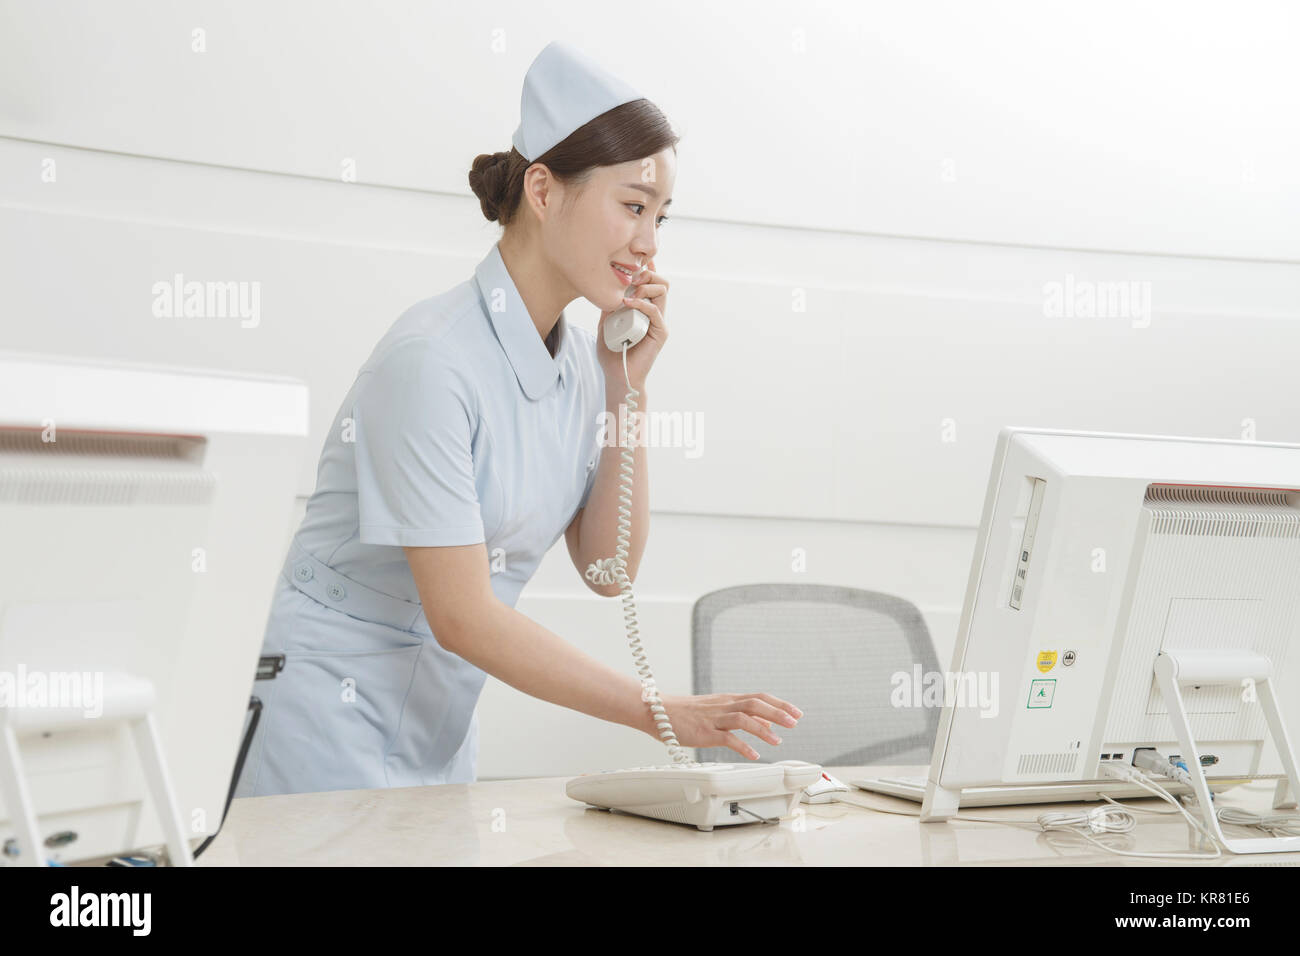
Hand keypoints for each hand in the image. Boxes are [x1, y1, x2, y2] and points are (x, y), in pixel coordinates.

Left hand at [597, 257, 667, 391]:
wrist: (617, 374)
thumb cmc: (612, 352)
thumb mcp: (605, 322)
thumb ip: (609, 305)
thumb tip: (604, 286)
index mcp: (644, 308)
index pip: (650, 282)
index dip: (646, 268)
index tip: (633, 260)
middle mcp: (654, 312)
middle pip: (660, 281)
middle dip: (647, 273)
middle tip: (631, 277)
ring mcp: (658, 321)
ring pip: (662, 290)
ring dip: (645, 285)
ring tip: (629, 293)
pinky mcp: (660, 332)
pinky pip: (655, 311)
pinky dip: (642, 303)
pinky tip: (627, 303)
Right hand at [651, 692, 802, 760]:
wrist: (658, 712)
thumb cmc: (687, 713)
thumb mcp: (718, 710)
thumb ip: (742, 714)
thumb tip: (766, 720)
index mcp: (729, 699)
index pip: (759, 697)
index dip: (780, 704)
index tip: (797, 712)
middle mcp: (724, 705)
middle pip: (755, 703)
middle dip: (777, 712)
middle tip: (794, 722)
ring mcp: (714, 718)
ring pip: (743, 718)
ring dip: (763, 728)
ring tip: (778, 740)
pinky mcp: (705, 732)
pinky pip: (726, 738)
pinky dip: (742, 746)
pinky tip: (753, 754)